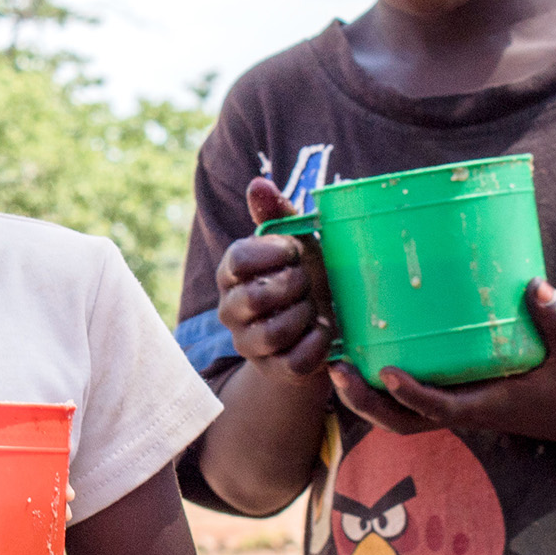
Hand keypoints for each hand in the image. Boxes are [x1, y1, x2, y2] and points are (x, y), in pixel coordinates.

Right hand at [215, 177, 334, 378]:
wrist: (322, 325)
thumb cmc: (306, 274)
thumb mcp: (296, 241)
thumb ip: (277, 213)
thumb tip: (257, 183)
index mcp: (231, 273)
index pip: (238, 259)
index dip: (273, 252)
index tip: (294, 251)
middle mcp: (231, 310)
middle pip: (254, 298)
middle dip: (292, 285)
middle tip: (308, 280)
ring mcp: (250, 344)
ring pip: (273, 333)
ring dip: (304, 315)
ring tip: (315, 307)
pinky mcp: (275, 370)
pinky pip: (296, 360)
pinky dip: (318, 343)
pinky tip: (325, 330)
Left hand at [328, 279, 555, 448]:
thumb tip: (532, 285)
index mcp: (489, 406)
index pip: (442, 408)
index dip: (413, 395)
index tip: (388, 374)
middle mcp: (464, 411)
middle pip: (403, 422)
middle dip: (366, 403)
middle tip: (338, 370)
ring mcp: (455, 407)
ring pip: (399, 417)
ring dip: (364, 398)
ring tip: (335, 366)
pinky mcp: (454, 398)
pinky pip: (408, 402)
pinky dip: (379, 388)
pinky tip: (359, 356)